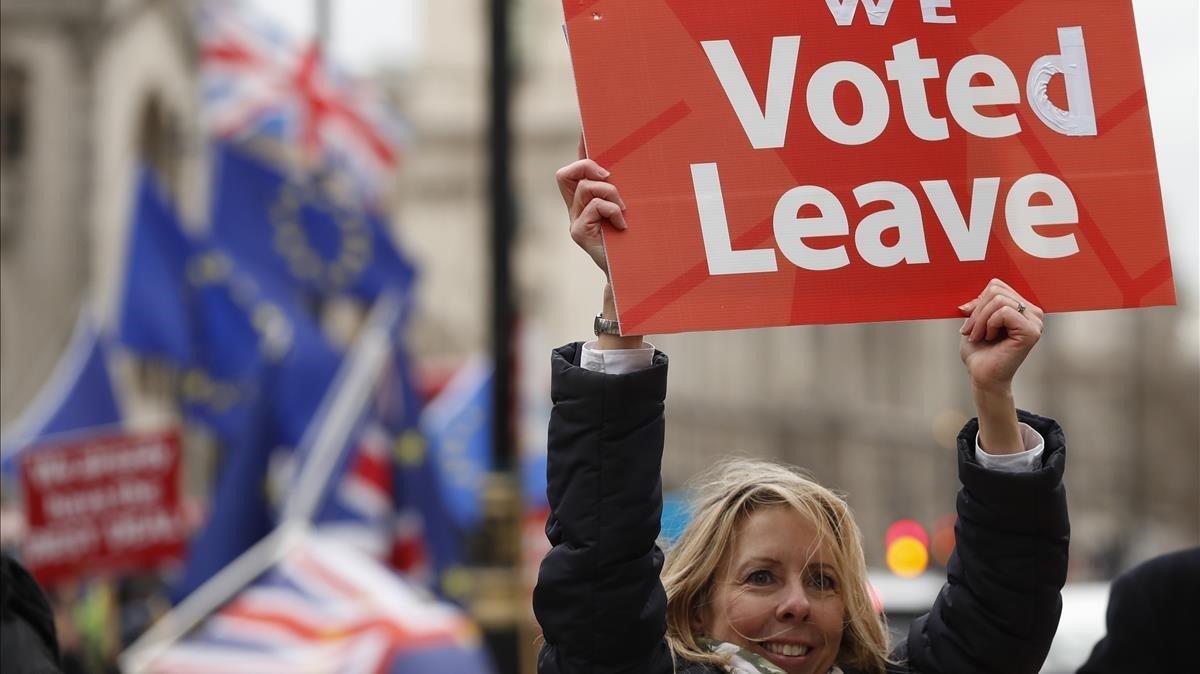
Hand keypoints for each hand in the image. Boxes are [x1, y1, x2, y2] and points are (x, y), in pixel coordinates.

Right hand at [555, 137, 625, 274]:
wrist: (630, 272)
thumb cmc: (632, 241)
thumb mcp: (627, 209)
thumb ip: (621, 191)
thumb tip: (626, 167)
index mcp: (584, 202)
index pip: (575, 170)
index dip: (579, 150)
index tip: (586, 129)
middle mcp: (574, 210)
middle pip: (566, 173)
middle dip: (587, 167)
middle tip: (609, 177)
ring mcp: (574, 221)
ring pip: (586, 188)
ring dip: (610, 194)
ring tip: (622, 209)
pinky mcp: (579, 232)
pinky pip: (594, 206)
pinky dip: (612, 211)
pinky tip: (622, 225)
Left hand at [958, 278, 1043, 392]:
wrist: (982, 375)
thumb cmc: (980, 352)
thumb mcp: (976, 321)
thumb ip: (978, 304)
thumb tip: (968, 301)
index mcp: (1022, 308)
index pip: (996, 286)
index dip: (978, 301)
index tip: (970, 322)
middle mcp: (1033, 313)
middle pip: (996, 290)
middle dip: (977, 311)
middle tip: (970, 331)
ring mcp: (1035, 322)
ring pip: (999, 300)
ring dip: (980, 320)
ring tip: (978, 336)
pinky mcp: (1031, 332)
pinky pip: (1005, 312)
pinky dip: (989, 324)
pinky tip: (990, 338)